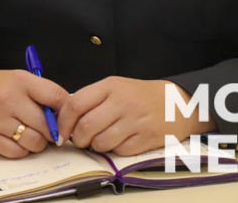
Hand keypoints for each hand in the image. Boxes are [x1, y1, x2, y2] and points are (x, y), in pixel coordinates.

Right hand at [0, 70, 67, 157]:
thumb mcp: (19, 79)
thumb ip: (43, 93)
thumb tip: (67, 115)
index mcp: (20, 81)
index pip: (57, 97)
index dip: (67, 111)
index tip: (66, 118)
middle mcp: (9, 100)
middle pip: (47, 125)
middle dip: (52, 131)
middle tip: (49, 130)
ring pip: (35, 142)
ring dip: (38, 142)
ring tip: (31, 134)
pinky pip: (18, 153)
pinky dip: (22, 149)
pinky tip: (17, 139)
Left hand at [57, 77, 213, 155]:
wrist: (176, 102)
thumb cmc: (139, 96)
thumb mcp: (114, 87)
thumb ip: (90, 99)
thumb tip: (64, 118)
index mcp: (110, 86)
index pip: (75, 104)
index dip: (63, 122)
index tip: (61, 131)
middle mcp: (122, 102)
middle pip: (86, 126)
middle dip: (78, 139)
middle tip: (79, 140)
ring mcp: (136, 120)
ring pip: (101, 142)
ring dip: (95, 146)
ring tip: (99, 140)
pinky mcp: (147, 138)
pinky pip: (120, 151)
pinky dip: (114, 151)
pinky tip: (118, 142)